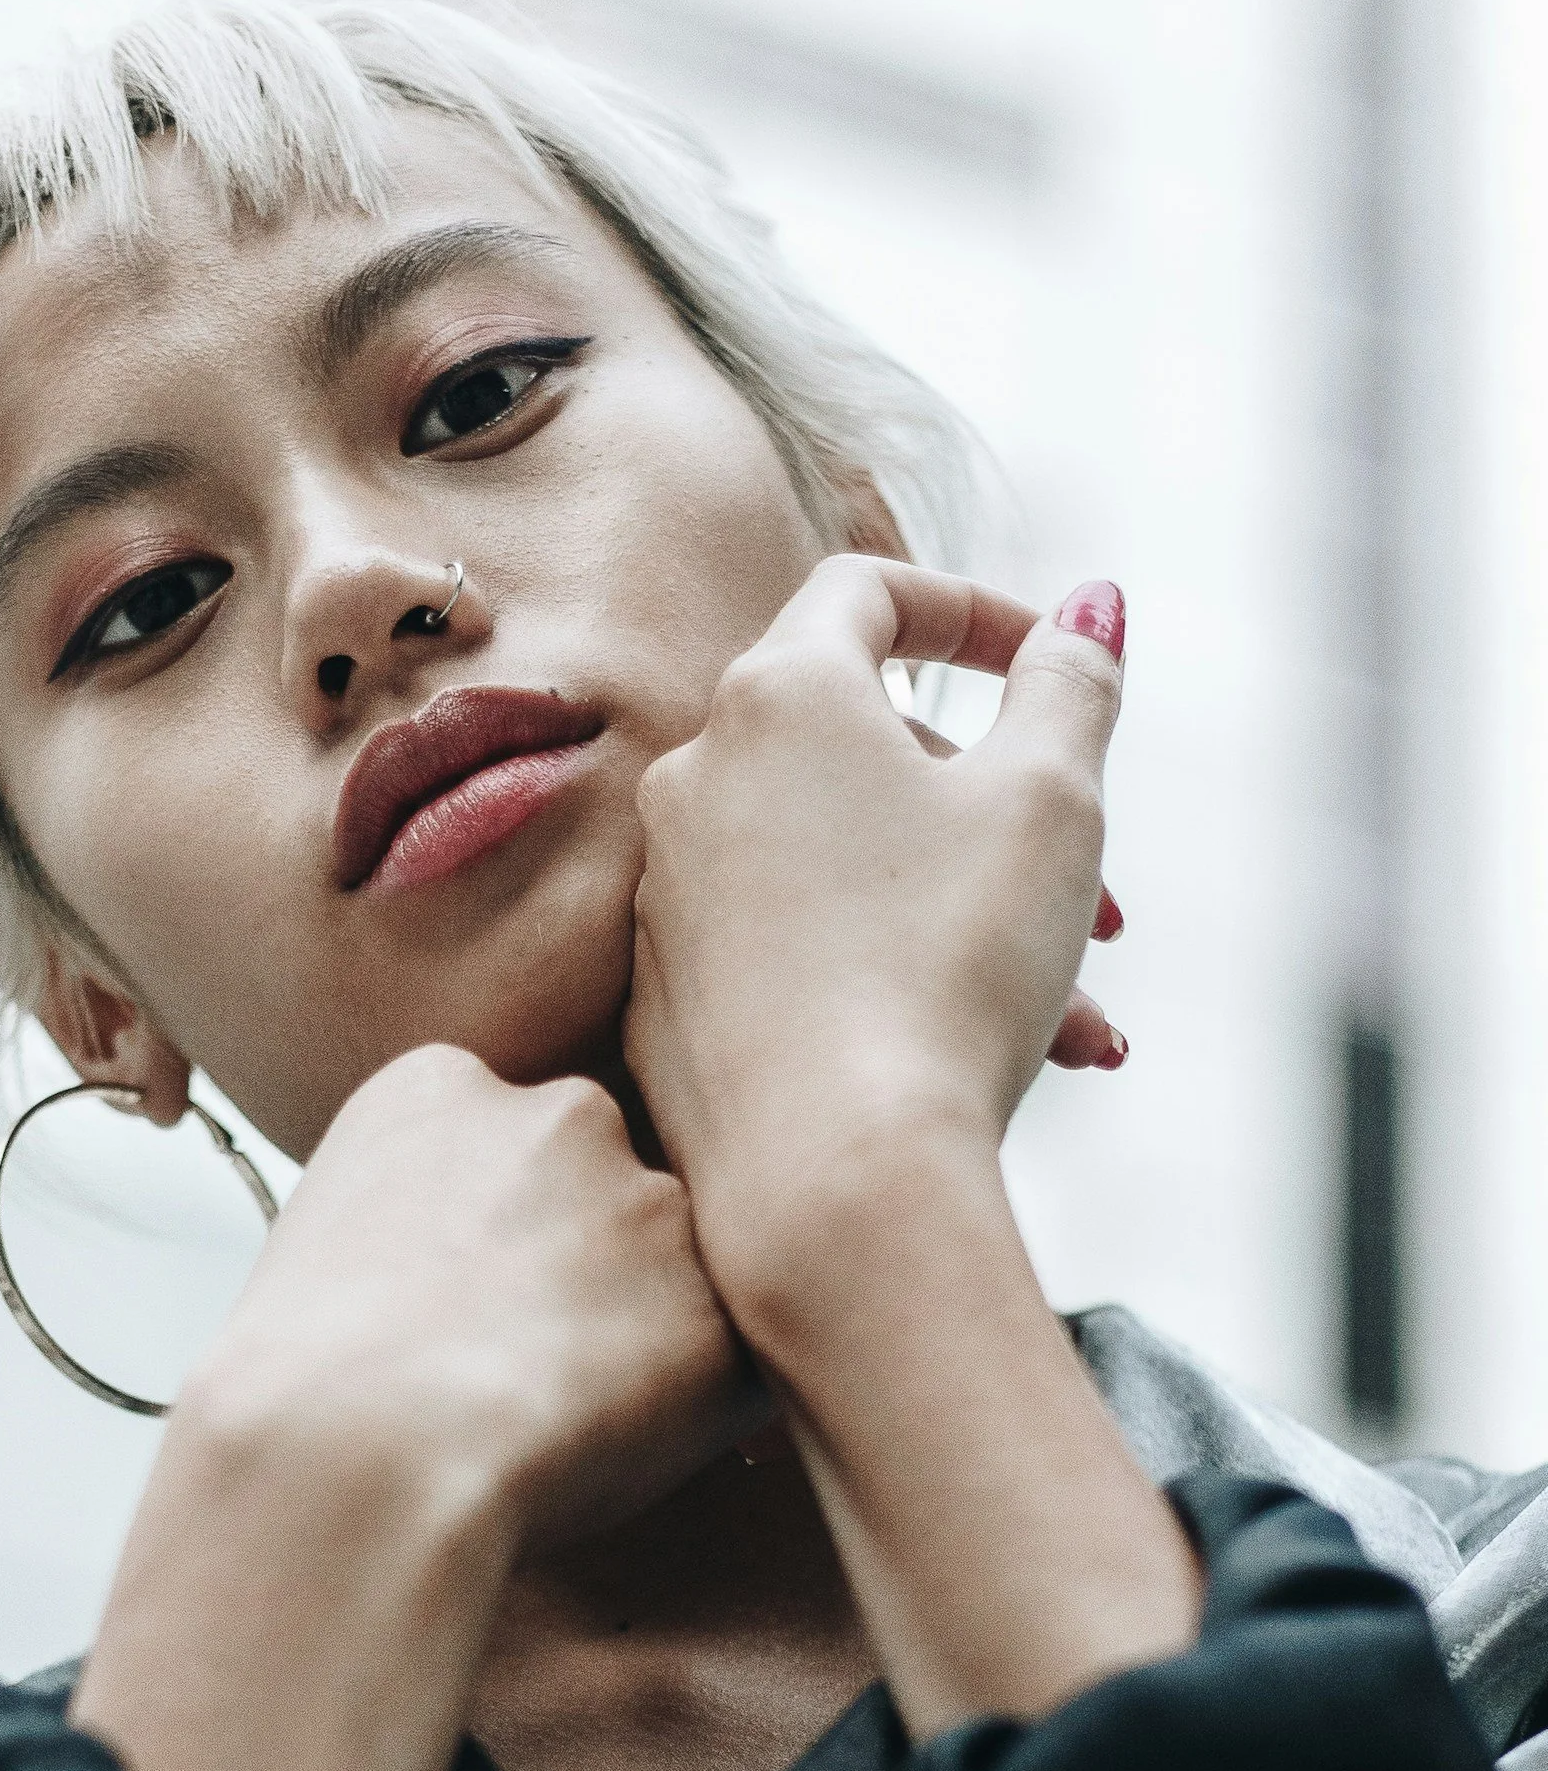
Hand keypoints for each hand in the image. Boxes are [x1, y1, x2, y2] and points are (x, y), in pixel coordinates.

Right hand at [74, 1043, 746, 1770]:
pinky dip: (705, 1412)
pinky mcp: (721, 1302)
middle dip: (594, 1267)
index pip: (514, 1139)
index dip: (504, 1235)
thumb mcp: (322, 1245)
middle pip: (612, 1184)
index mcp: (444, 1084)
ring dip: (652, 1335)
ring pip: (686, 1268)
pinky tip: (619, 1454)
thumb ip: (416, 1216)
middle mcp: (564, 1113)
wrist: (348, 1455)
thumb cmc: (302, 1388)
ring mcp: (651, 1201)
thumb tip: (462, 1274)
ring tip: (566, 1422)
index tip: (472, 1305)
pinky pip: (741, 1362)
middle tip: (530, 1367)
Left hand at [624, 557, 1124, 1320]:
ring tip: (1086, 1023)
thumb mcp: (1051, 803)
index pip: (867, 592)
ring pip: (852, 871)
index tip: (1052, 663)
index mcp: (775, 696)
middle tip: (1106, 907)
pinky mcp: (665, 996)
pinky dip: (897, 977)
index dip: (973, 609)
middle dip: (1002, 815)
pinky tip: (1003, 1059)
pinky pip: (801, 951)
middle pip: (869, 752)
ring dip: (973, 920)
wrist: (832, 1178)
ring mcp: (668, 893)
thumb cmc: (948, 967)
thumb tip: (1090, 607)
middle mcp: (695, 779)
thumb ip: (1073, 685)